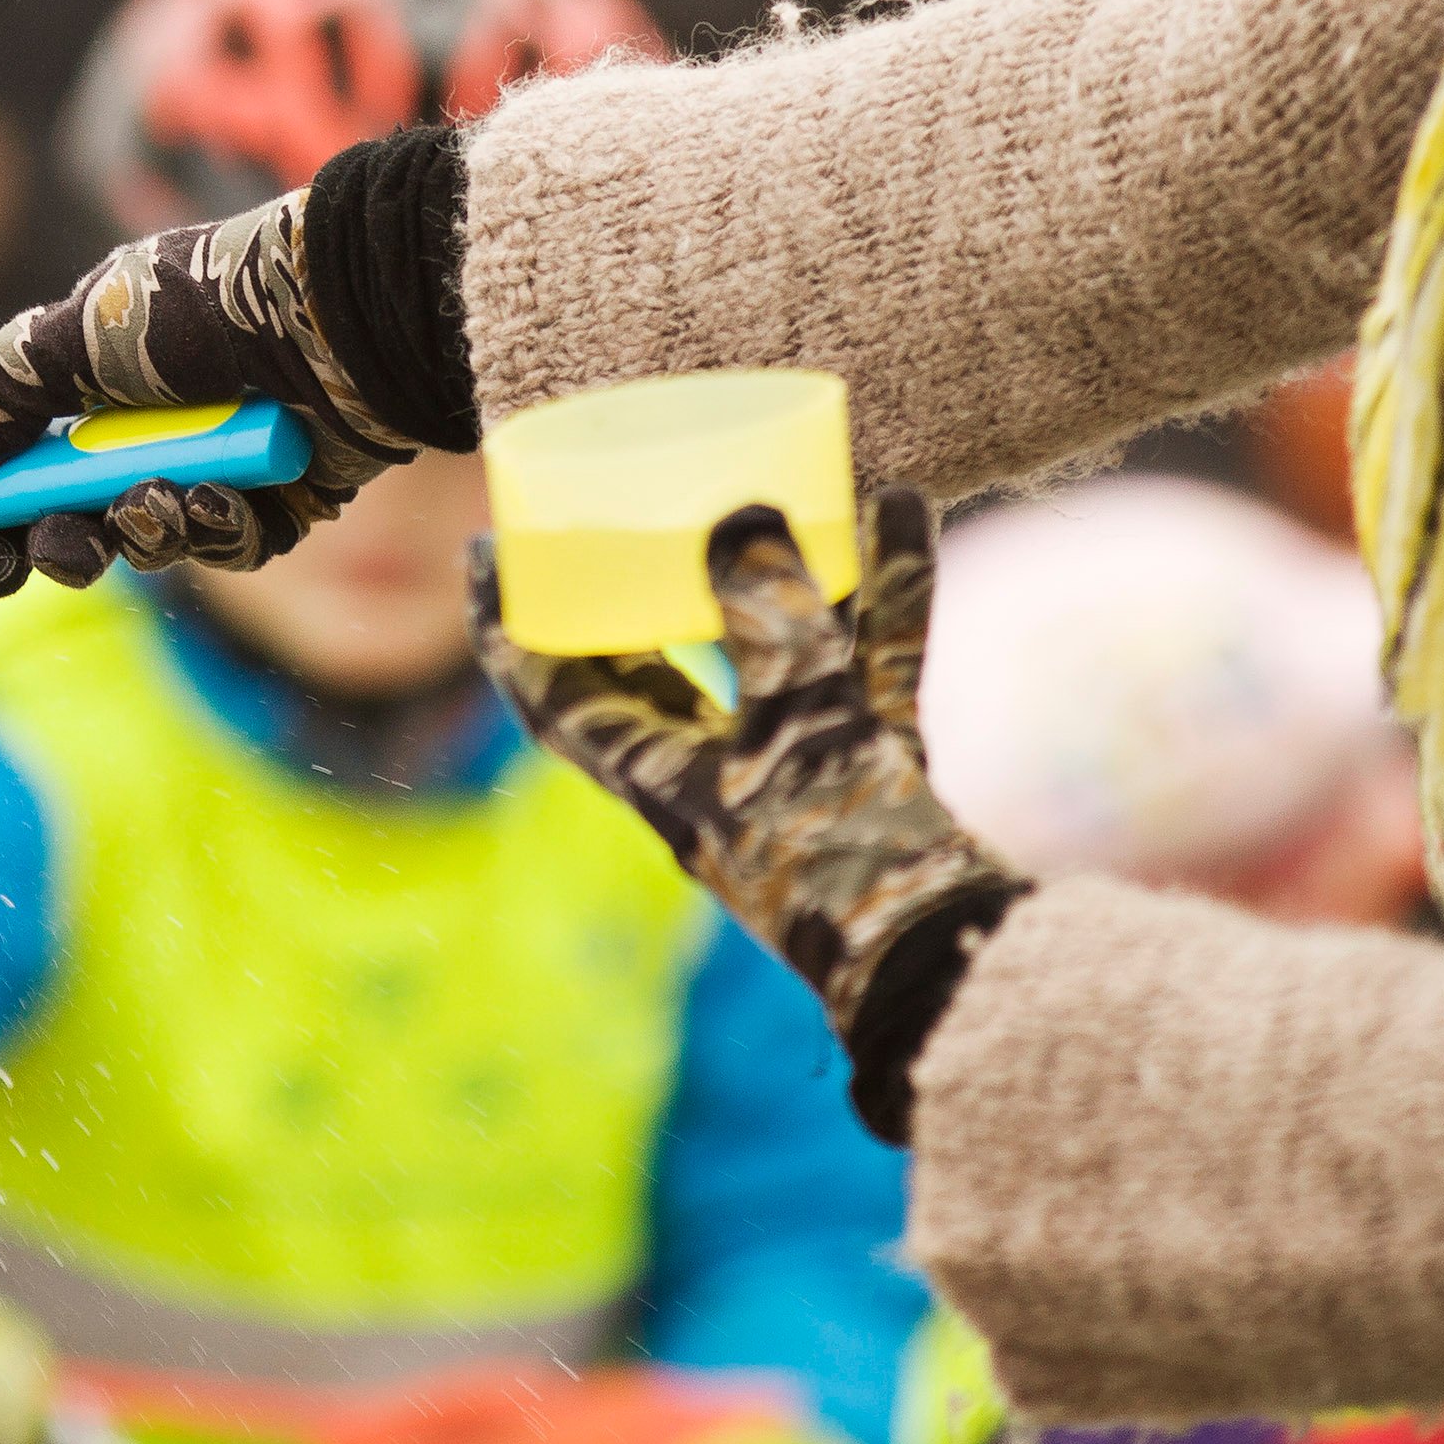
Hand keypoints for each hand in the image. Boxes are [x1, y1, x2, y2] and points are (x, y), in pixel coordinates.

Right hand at [0, 189, 418, 596]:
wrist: (336, 316)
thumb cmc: (206, 305)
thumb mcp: (78, 332)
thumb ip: (0, 392)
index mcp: (99, 378)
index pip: (28, 463)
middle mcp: (154, 423)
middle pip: (85, 519)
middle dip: (67, 544)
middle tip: (68, 551)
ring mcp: (218, 462)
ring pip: (156, 538)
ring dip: (149, 527)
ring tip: (164, 495)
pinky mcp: (282, 498)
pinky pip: (230, 543)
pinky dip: (220, 526)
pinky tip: (228, 493)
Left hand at [470, 488, 1018, 1136]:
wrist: (957, 969)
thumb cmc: (853, 866)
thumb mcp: (802, 735)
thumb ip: (773, 628)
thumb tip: (742, 516)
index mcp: (660, 785)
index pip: (555, 700)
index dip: (514, 630)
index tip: (486, 552)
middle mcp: (718, 779)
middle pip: (652, 667)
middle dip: (634, 585)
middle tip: (616, 500)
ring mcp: (800, 776)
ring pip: (774, 653)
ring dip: (783, 569)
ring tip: (786, 474)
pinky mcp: (878, 770)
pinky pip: (869, 663)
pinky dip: (884, 593)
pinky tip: (898, 510)